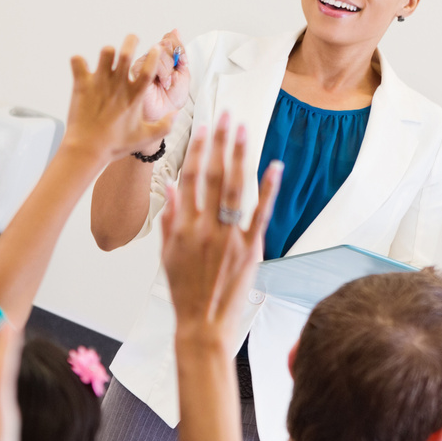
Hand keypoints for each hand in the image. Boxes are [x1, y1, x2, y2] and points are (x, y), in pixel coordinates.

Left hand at [65, 35, 173, 163]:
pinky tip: (81, 68)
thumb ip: (164, 127)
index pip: (148, 69)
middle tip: (132, 40)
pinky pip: (77, 61)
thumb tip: (176, 115)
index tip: (154, 49)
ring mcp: (99, 83)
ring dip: (107, 52)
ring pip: (105, 52)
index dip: (153, 56)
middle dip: (131, 41)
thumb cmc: (115, 145)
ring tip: (106, 58)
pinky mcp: (81, 84)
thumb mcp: (144, 139)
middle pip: (127, 53)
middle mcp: (118, 85)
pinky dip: (78, 62)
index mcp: (134, 96)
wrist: (86, 150)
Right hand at [134, 30, 188, 146]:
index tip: (183, 63)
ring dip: (168, 69)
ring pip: (158, 52)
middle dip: (174, 61)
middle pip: (164, 44)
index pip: (170, 39)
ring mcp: (142, 64)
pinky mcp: (135, 71)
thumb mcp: (183, 73)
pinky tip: (161, 83)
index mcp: (163, 57)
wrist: (165, 115)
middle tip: (174, 77)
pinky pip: (150, 62)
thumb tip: (175, 30)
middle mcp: (151, 59)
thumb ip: (179, 53)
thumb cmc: (171, 99)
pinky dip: (161, 72)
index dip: (179, 49)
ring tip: (166, 83)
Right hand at [161, 111, 279, 348]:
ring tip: (244, 129)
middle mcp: (206, 227)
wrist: (202, 325)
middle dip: (220, 142)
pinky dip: (268, 189)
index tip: (203, 127)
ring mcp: (229, 237)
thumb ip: (171, 220)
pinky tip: (274, 166)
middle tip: (226, 115)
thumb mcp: (167, 255)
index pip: (189, 178)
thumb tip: (172, 189)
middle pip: (213, 175)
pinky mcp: (250, 249)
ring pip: (235, 188)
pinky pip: (260, 214)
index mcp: (184, 227)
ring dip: (240, 155)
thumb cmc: (183, 292)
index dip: (197, 149)